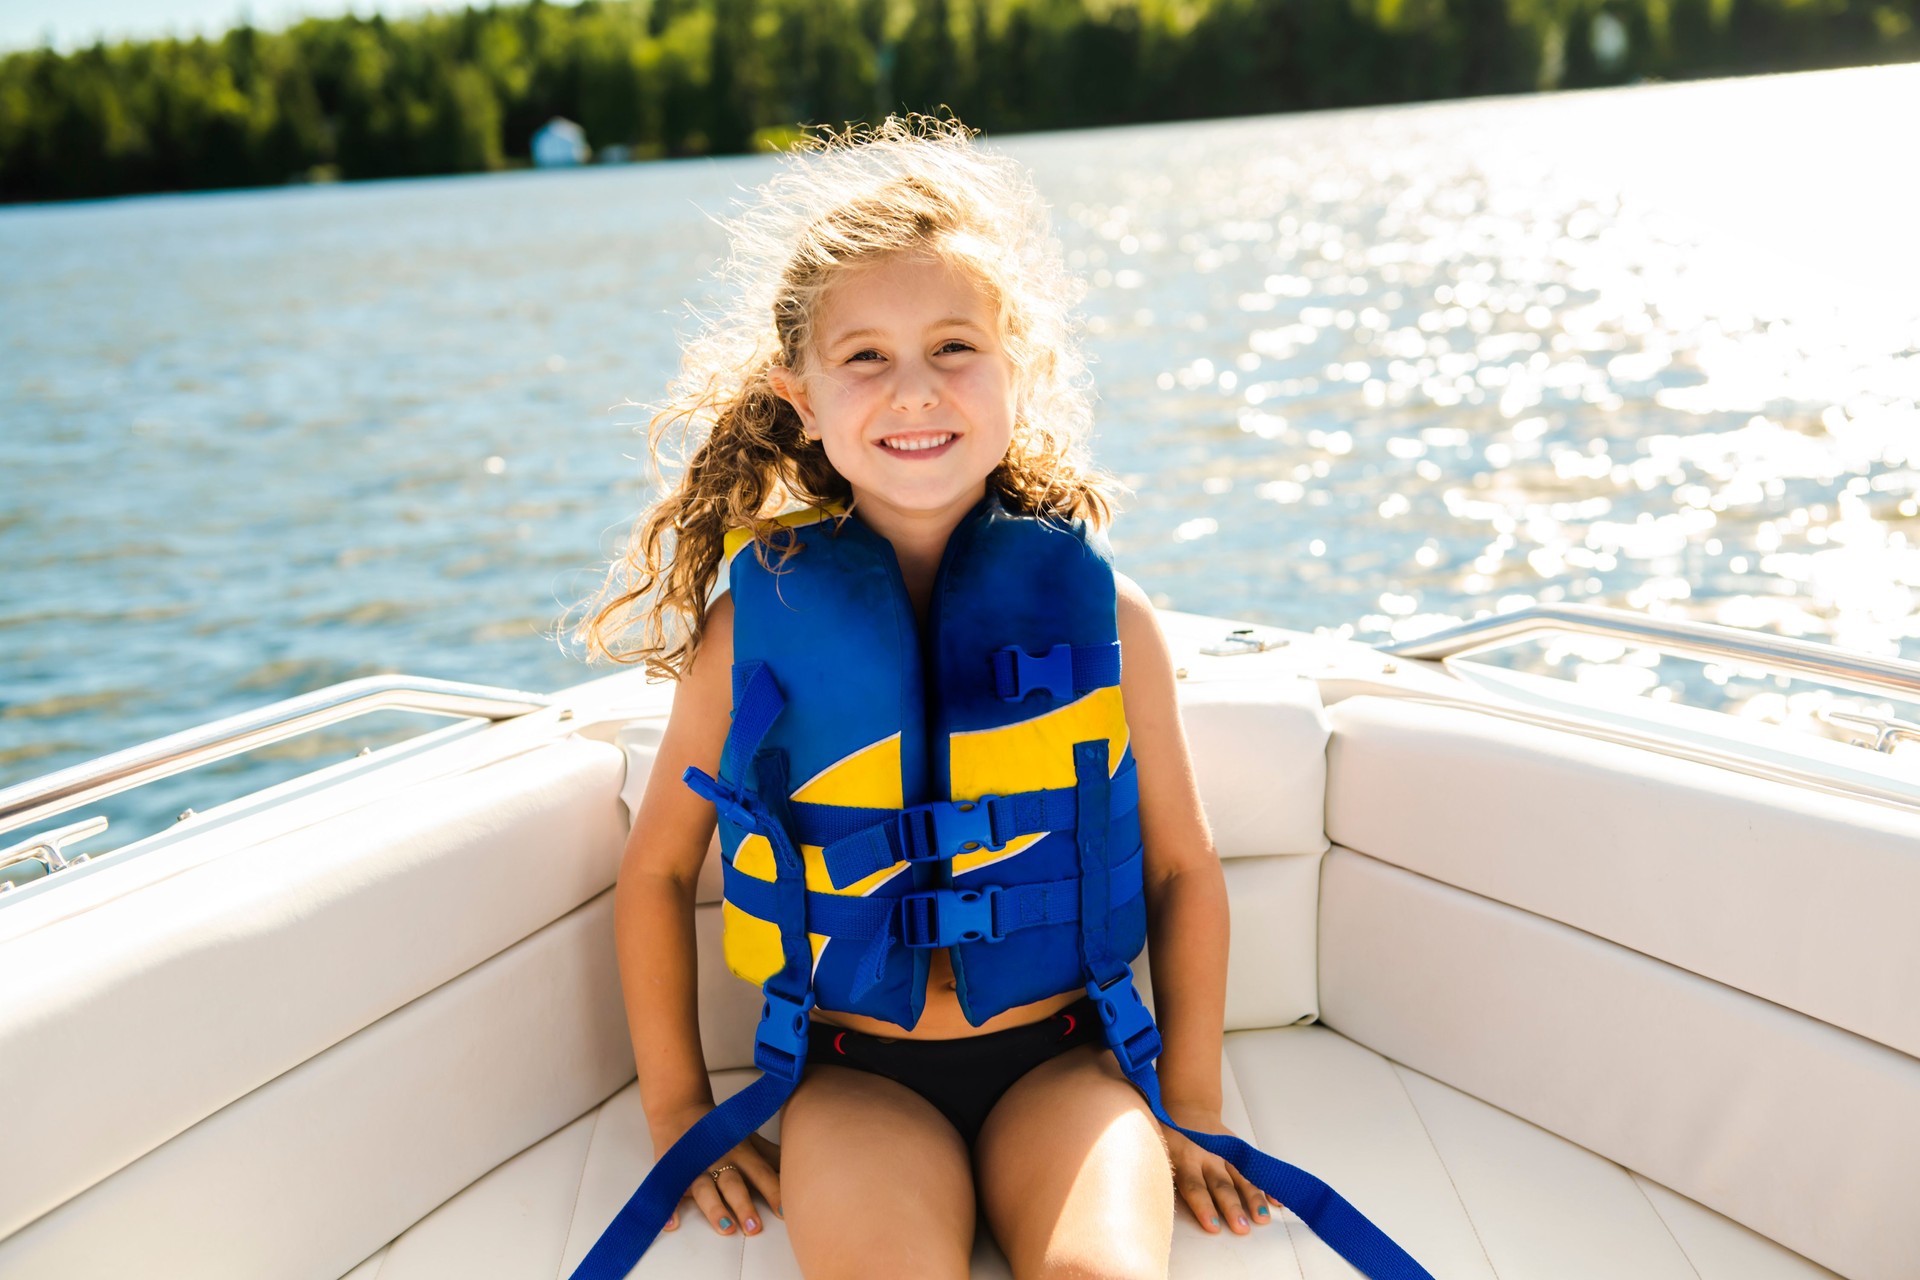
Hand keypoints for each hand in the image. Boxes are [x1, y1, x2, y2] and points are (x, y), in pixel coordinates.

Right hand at [651, 1107, 782, 1235]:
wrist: (680, 1110)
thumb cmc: (721, 1132)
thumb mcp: (748, 1140)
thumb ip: (772, 1156)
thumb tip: (799, 1170)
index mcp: (740, 1153)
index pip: (760, 1174)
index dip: (773, 1191)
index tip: (785, 1212)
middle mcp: (719, 1161)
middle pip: (733, 1184)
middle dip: (744, 1205)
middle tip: (755, 1228)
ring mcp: (695, 1169)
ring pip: (706, 1191)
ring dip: (716, 1210)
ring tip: (726, 1228)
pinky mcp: (673, 1175)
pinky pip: (669, 1193)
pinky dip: (669, 1208)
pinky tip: (671, 1224)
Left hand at [1160, 1112, 1280, 1235]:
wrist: (1188, 1108)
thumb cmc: (1170, 1137)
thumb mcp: (1158, 1149)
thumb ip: (1159, 1171)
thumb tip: (1148, 1201)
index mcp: (1184, 1159)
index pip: (1194, 1186)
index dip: (1204, 1207)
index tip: (1214, 1226)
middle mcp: (1207, 1157)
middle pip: (1221, 1185)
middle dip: (1233, 1208)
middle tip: (1242, 1228)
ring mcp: (1226, 1152)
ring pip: (1241, 1178)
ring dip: (1253, 1199)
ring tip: (1262, 1218)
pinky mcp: (1238, 1150)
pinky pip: (1253, 1169)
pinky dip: (1266, 1185)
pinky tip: (1276, 1201)